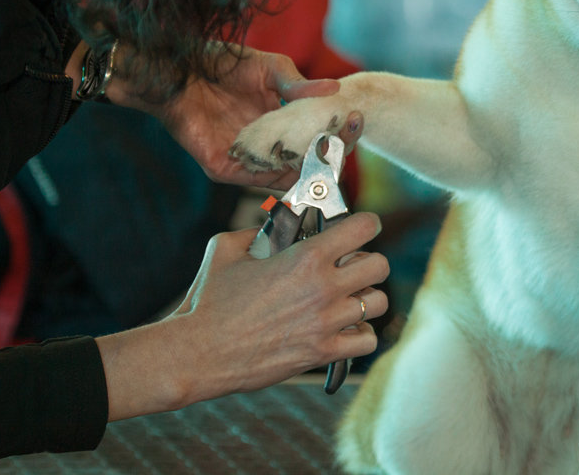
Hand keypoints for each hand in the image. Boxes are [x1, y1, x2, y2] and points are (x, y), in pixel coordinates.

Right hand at [96, 212, 388, 420]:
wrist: (198, 354)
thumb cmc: (209, 301)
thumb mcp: (227, 249)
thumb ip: (258, 231)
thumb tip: (278, 224)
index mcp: (305, 257)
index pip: (364, 228)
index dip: (365, 224)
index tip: (360, 228)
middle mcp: (324, 288)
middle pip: (380, 265)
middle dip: (368, 262)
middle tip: (350, 267)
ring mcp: (327, 323)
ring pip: (378, 302)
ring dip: (366, 298)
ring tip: (346, 299)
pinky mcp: (323, 353)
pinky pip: (367, 340)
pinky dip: (360, 334)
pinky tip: (341, 329)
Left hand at [122, 43, 360, 189]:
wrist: (177, 69)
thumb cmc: (220, 63)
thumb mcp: (269, 69)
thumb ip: (299, 85)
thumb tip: (336, 90)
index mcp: (278, 124)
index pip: (315, 138)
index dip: (338, 132)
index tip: (357, 119)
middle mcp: (266, 147)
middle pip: (309, 161)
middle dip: (337, 150)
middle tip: (353, 131)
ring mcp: (246, 161)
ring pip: (289, 176)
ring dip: (316, 165)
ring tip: (337, 147)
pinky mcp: (226, 169)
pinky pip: (261, 181)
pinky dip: (284, 175)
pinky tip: (305, 160)